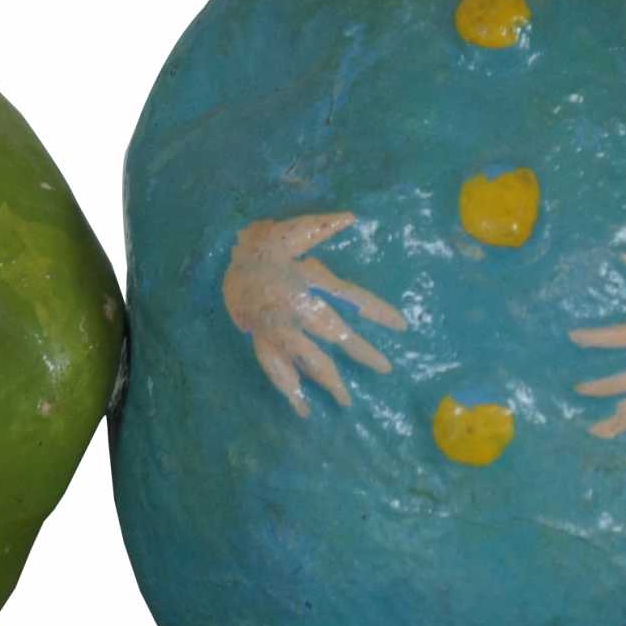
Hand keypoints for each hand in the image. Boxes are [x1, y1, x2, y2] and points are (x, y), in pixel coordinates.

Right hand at [223, 212, 406, 417]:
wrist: (224, 260)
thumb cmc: (264, 242)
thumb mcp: (293, 229)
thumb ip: (322, 226)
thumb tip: (353, 217)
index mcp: (305, 278)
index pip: (350, 296)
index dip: (376, 310)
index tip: (401, 326)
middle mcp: (294, 306)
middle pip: (334, 333)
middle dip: (361, 352)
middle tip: (384, 369)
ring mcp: (277, 327)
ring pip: (306, 358)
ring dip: (327, 379)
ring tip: (345, 401)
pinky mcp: (262, 339)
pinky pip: (275, 367)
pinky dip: (288, 388)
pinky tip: (300, 409)